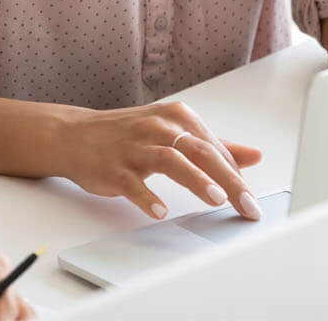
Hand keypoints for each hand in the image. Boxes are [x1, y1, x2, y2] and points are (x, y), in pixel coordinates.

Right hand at [41, 102, 261, 220]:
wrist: (73, 135)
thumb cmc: (128, 135)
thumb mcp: (173, 133)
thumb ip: (214, 147)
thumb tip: (254, 156)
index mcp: (176, 117)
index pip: (214, 148)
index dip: (237, 176)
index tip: (252, 200)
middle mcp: (157, 127)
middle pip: (200, 152)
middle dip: (228, 180)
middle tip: (246, 203)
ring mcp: (133, 147)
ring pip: (170, 160)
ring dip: (195, 179)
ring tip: (215, 198)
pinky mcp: (111, 167)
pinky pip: (131, 182)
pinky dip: (146, 196)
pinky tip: (159, 211)